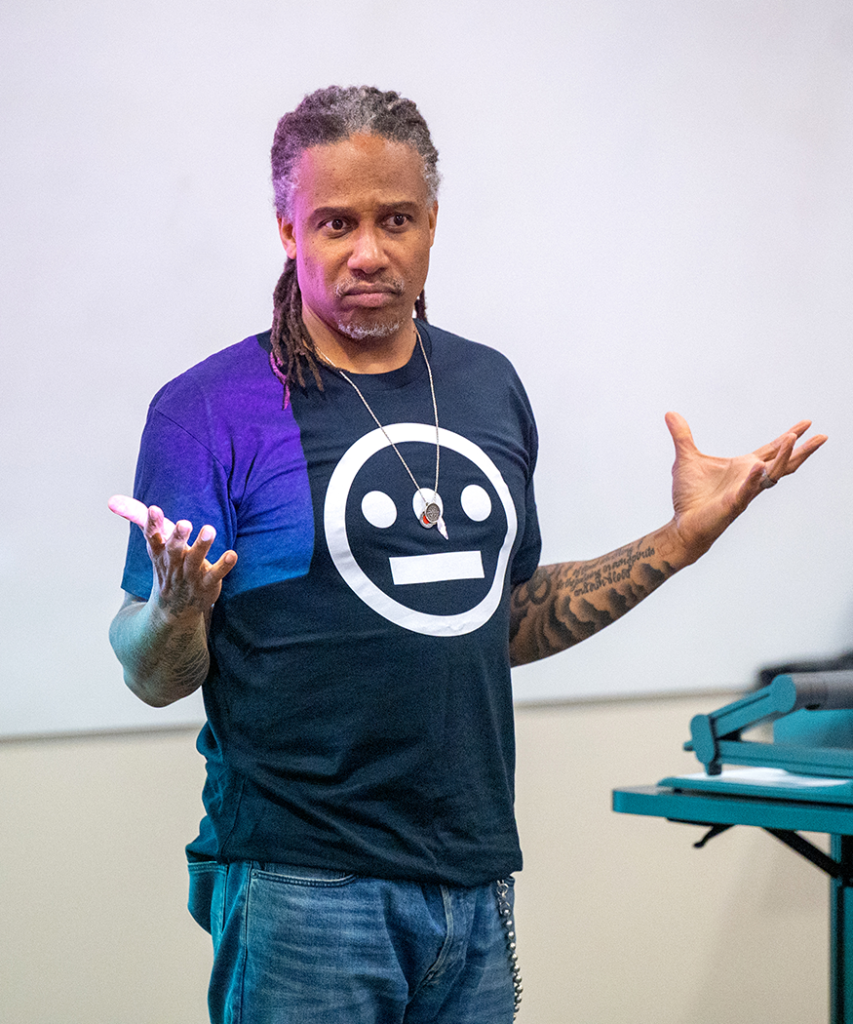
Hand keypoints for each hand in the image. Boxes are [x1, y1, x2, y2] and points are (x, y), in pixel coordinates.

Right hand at [108, 495, 236, 620]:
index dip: (153, 525)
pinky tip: (232, 554)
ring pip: (195, 561)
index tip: (154, 510)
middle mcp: (174, 564)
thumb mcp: (153, 543)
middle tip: (184, 523)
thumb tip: (113, 500)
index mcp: (160, 553)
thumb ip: (138, 518)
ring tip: (209, 529)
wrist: (173, 609)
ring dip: (202, 546)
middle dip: (178, 537)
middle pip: (174, 550)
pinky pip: (215, 575)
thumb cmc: (166, 566)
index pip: (153, 538)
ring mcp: (190, 576)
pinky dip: (224, 566)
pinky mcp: (207, 584)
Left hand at [664, 413, 826, 564]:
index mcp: (743, 466)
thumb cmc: (690, 496)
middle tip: (821, 436)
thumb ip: (682, 436)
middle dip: (802, 449)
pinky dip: (752, 479)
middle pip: (782, 462)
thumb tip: (670, 413)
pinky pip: (746, 490)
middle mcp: (749, 478)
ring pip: (771, 475)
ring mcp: (744, 491)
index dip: (789, 437)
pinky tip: (758, 467)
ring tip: (792, 440)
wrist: (683, 524)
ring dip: (782, 457)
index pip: (771, 449)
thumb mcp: (685, 458)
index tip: (807, 424)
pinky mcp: (733, 504)